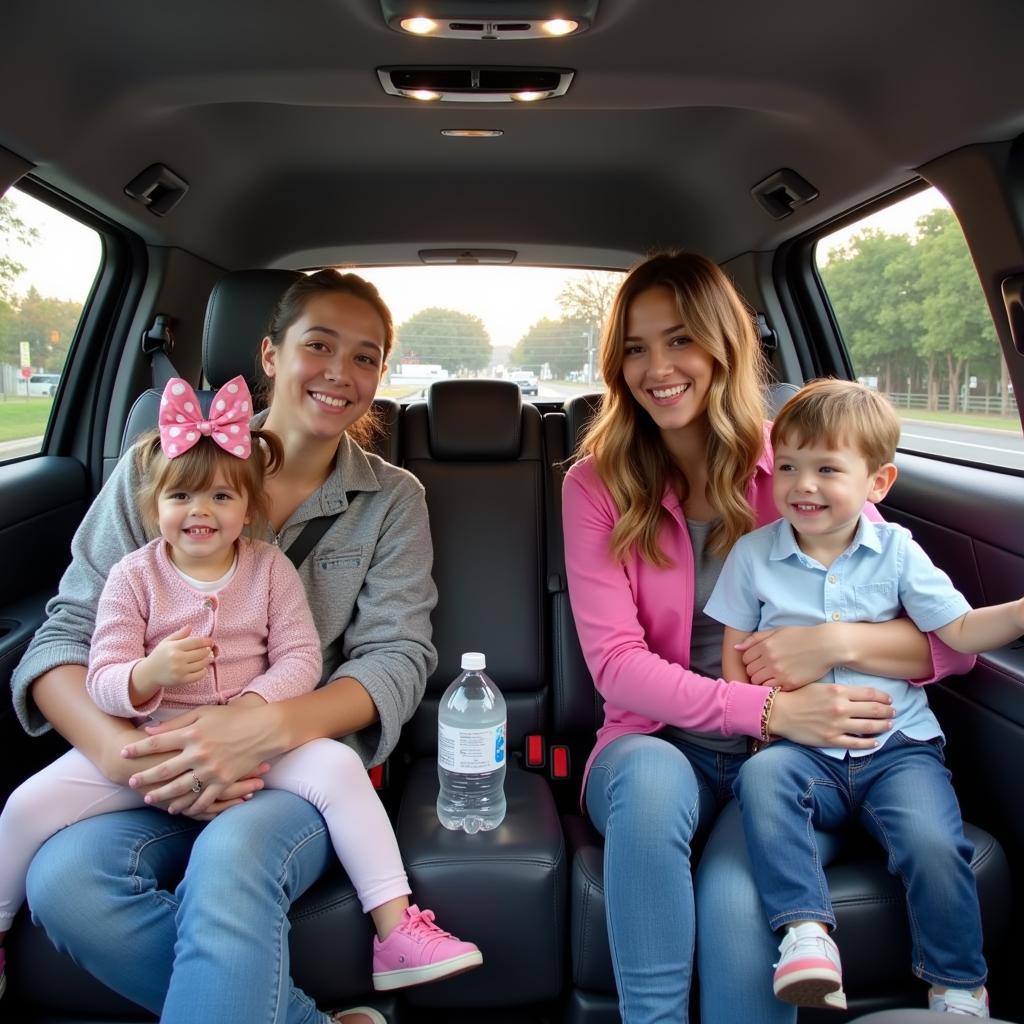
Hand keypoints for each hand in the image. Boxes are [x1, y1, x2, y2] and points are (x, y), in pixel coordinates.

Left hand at [121, 702, 278, 812]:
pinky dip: (189, 807)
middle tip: (131, 783)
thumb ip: (176, 722)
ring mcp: (211, 769)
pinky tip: (178, 810)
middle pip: (164, 769)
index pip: (157, 743)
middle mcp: (198, 753)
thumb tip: (149, 730)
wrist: (265, 729)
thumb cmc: (234, 717)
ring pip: (180, 788)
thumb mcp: (204, 713)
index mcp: (192, 733)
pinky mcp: (224, 781)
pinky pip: (203, 799)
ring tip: (149, 799)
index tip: (124, 753)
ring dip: (162, 796)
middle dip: (145, 777)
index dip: (138, 749)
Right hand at [133, 625, 214, 697]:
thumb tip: (190, 626)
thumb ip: (179, 634)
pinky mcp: (181, 680)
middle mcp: (177, 658)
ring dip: (207, 660)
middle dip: (207, 651)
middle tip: (208, 650)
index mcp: (174, 647)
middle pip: (201, 653)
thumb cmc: (160, 655)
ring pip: (202, 664)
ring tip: (206, 658)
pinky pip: (199, 675)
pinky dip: (204, 671)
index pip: (196, 642)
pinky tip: (202, 668)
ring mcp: (179, 670)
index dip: (206, 641)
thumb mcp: (166, 642)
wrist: (149, 673)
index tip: (211, 642)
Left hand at [736, 625, 839, 688]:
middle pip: (750, 671)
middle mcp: (769, 659)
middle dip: (754, 671)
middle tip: (765, 670)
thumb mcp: (778, 631)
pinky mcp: (789, 683)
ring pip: (758, 682)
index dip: (750, 660)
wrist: (826, 645)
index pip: (745, 658)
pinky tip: (780, 682)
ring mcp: (779, 672)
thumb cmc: (802, 637)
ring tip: (772, 677)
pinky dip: (772, 687)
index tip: (759, 661)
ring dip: (762, 681)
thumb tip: (736, 648)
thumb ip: (756, 639)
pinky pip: (771, 689)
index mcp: (765, 645)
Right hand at [770, 683, 894, 749]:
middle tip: (894, 712)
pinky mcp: (831, 739)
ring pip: (869, 727)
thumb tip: (858, 692)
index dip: (884, 697)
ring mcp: (837, 725)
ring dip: (883, 726)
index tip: (889, 699)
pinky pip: (856, 743)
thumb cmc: (797, 696)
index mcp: (838, 691)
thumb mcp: (819, 684)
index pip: (870, 693)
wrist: (779, 712)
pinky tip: (876, 741)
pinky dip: (870, 743)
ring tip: (889, 725)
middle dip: (888, 711)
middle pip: (874, 709)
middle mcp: (841, 707)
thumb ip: (839, 688)